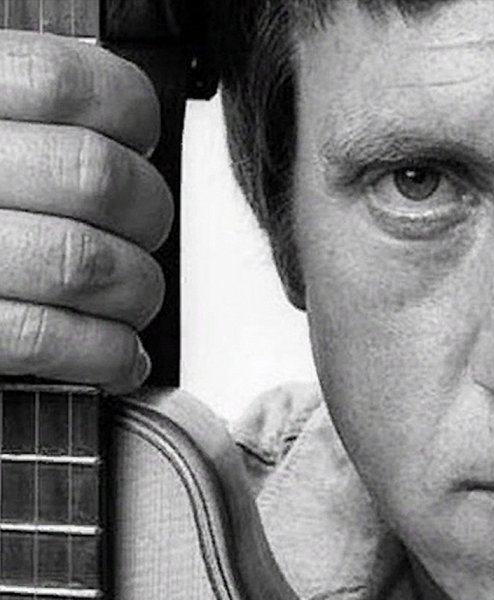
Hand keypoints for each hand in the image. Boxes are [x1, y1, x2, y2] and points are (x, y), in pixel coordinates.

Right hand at [0, 31, 171, 393]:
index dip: (127, 115)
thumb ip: (30, 117)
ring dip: (133, 292)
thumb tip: (126, 136)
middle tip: (141, 232)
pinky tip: (115, 354)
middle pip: (96, 178)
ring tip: (131, 298)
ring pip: (83, 262)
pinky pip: (42, 336)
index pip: (64, 82)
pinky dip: (102, 352)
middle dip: (146, 216)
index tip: (134, 142)